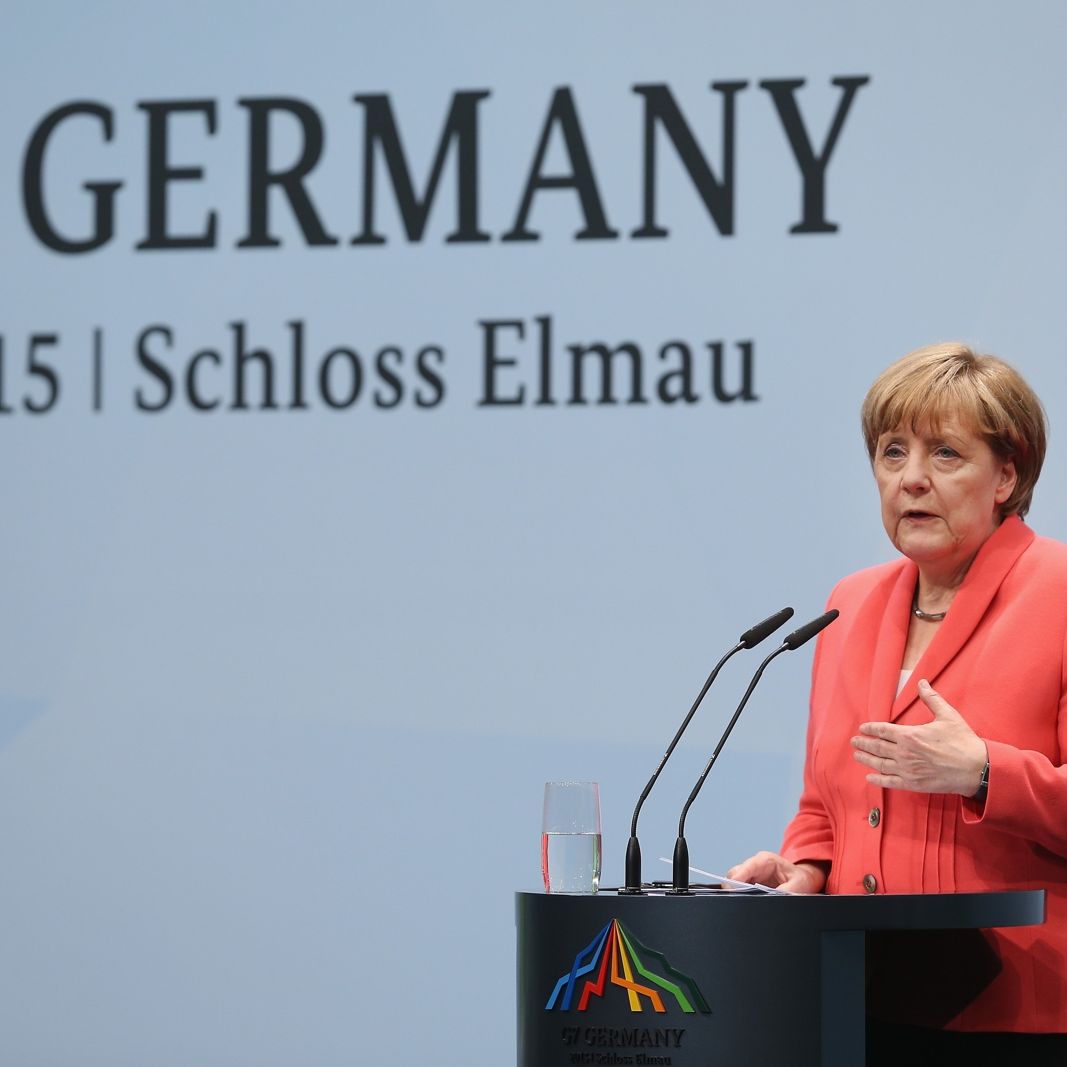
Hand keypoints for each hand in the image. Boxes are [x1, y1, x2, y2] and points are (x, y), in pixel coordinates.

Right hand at [726, 851, 827, 893]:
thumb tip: (772, 900)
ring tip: (748, 904)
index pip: (745, 868)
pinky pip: (739, 888)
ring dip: (738, 893)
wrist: (804, 880)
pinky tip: (749, 903)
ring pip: (733, 881)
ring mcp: (751, 874)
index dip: (737, 879)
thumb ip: (785, 892)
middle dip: (735, 888)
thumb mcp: (799, 885)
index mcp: (765, 860)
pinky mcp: (750, 883)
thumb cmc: (802, 879)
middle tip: (742, 902)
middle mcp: (755, 865)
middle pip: (734, 874)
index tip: (733, 891)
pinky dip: (741, 896)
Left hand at [852, 678, 986, 794]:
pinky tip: (870, 777)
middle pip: (877, 747)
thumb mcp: (948, 715)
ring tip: (857, 756)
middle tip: (854, 742)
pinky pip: (890, 782)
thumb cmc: (963, 742)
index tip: (862, 728)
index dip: (870, 729)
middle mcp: (904, 753)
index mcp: (910, 735)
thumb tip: (922, 682)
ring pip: (880, 764)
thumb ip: (931, 699)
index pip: (882, 730)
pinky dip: (878, 780)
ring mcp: (908, 770)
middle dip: (863, 744)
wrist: (977, 769)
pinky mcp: (914, 784)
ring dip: (866, 760)